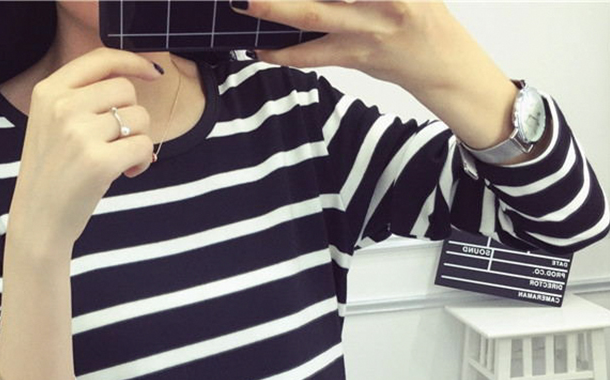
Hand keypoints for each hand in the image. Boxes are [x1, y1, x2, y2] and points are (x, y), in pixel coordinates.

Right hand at [10, 47, 163, 246]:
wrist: (38, 219)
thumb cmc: (52, 174)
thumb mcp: (51, 124)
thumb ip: (80, 98)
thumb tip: (130, 76)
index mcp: (49, 91)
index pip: (100, 58)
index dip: (133, 61)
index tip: (152, 72)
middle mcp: (63, 107)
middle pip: (125, 90)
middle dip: (133, 116)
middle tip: (120, 142)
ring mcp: (80, 134)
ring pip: (139, 118)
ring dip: (139, 141)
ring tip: (121, 161)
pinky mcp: (99, 162)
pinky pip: (144, 146)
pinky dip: (144, 161)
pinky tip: (127, 173)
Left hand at [231, 0, 469, 93]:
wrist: (440, 64)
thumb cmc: (423, 13)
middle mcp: (379, 8)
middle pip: (320, 3)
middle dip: (283, 1)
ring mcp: (365, 35)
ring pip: (313, 26)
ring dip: (277, 17)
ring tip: (247, 7)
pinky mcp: (355, 58)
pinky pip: (313, 56)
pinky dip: (286, 53)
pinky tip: (263, 49)